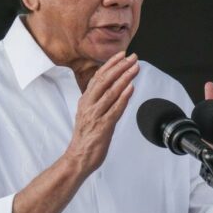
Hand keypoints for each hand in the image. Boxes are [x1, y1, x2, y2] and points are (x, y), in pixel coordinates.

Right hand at [65, 52, 138, 174]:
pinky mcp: (103, 127)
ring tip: (134, 69)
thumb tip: (111, 87)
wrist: (78, 157)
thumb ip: (98, 100)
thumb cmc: (86, 137)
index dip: (110, 64)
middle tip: (133, 58)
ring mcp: (95, 115)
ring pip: (110, 92)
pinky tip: (130, 89)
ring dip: (124, 78)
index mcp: (85, 100)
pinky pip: (114, 110)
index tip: (122, 55)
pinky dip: (123, 98)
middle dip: (120, 67)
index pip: (98, 77)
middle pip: (104, 80)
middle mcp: (89, 105)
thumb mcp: (89, 113)